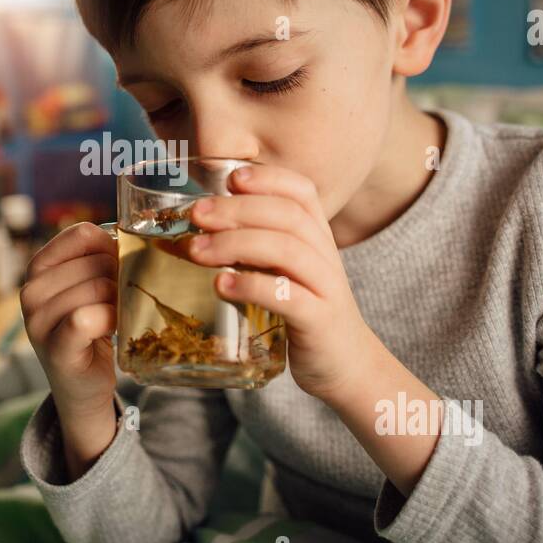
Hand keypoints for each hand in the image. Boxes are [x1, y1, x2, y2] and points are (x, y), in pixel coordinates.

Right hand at [19, 221, 119, 417]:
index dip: (111, 246)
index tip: (120, 266)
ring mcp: (38, 321)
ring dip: (120, 299)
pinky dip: (109, 318)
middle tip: (124, 297)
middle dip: (120, 277)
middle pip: (95, 262)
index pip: (82, 234)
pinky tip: (116, 327)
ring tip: (121, 313)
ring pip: (96, 287)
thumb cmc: (90, 328)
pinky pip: (86, 319)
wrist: (81, 385)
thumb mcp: (88, 285)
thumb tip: (129, 232)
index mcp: (38, 267)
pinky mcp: (55, 348)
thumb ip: (100, 257)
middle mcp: (31, 291)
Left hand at [187, 163, 371, 401]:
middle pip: (287, 216)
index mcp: (317, 238)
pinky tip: (222, 285)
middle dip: (238, 209)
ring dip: (236, 244)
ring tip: (197, 251)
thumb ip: (253, 249)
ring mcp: (325, 288)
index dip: (268, 178)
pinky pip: (288, 296)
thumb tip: (196, 232)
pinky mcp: (318, 321)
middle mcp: (325, 256)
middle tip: (197, 215)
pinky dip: (252, 286)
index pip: (302, 192)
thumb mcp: (284, 273)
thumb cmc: (304, 312)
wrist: (346, 365)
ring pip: (286, 251)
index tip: (231, 178)